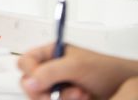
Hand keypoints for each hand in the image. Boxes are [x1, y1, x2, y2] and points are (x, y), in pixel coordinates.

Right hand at [18, 44, 137, 99]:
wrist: (123, 86)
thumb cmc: (104, 69)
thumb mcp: (76, 66)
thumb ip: (51, 71)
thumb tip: (28, 81)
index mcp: (50, 54)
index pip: (25, 61)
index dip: (29, 72)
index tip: (39, 81)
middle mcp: (50, 70)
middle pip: (28, 83)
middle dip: (44, 91)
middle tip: (57, 93)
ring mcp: (56, 88)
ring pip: (40, 98)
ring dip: (60, 99)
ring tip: (80, 94)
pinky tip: (82, 99)